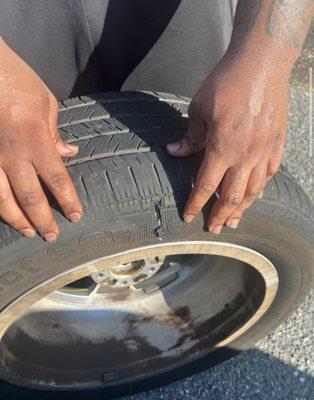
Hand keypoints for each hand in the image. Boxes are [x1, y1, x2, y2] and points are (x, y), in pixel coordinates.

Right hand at [0, 38, 81, 240]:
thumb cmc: (16, 79)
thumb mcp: (45, 102)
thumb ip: (55, 133)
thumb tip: (67, 154)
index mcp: (35, 137)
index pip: (56, 178)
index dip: (67, 201)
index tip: (75, 216)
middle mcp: (11, 151)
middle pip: (30, 195)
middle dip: (42, 219)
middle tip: (52, 236)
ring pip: (2, 197)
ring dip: (16, 219)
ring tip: (28, 232)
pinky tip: (3, 213)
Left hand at [167, 51, 288, 233]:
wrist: (261, 63)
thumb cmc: (227, 83)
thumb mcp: (199, 110)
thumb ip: (190, 137)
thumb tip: (175, 151)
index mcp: (221, 149)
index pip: (205, 186)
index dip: (196, 204)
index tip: (189, 216)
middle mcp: (245, 156)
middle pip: (231, 197)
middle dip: (220, 216)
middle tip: (213, 229)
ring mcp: (264, 151)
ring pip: (253, 190)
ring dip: (242, 209)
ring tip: (233, 221)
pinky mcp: (277, 143)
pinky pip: (270, 173)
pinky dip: (261, 187)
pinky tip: (255, 194)